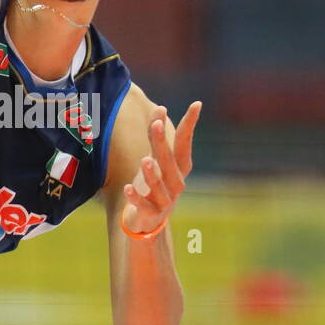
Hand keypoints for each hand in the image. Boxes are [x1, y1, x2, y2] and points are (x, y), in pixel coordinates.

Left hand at [122, 101, 201, 234]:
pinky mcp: (152, 214)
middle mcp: (176, 182)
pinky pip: (144, 206)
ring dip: (152, 173)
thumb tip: (160, 107)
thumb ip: (155, 135)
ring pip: (159, 186)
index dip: (190, 124)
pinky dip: (136, 198)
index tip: (196, 104)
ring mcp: (165, 200)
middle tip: (156, 124)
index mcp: (179, 166)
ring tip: (145, 160)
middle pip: (169, 161)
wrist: (147, 220)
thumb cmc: (153, 183)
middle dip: (162, 143)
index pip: (184, 142)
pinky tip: (128, 189)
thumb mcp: (155, 158)